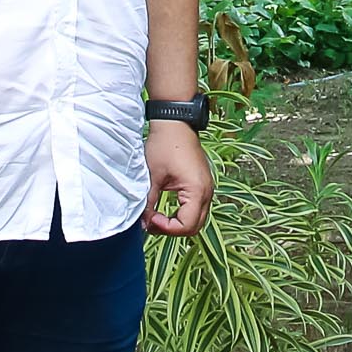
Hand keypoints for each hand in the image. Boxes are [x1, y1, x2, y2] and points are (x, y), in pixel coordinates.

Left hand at [143, 121, 212, 235]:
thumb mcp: (152, 176)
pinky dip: (182, 212)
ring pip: (197, 219)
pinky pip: (197, 208)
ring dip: (178, 222)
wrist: (175, 123)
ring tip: (157, 215)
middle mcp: (207, 192)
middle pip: (195, 226)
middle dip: (172, 229)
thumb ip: (148, 203)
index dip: (166, 228)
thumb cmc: (165, 145)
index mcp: (197, 190)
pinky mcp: (203, 184)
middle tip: (152, 221)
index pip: (186, 226)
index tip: (150, 218)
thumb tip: (143, 223)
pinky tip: (166, 207)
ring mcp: (207, 188)